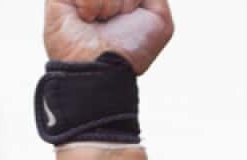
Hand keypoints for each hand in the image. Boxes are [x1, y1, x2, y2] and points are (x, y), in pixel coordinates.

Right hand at [44, 0, 173, 75]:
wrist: (103, 66)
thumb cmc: (131, 48)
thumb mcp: (159, 19)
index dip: (131, 1)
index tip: (129, 14)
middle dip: (124, 1)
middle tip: (117, 18)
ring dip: (109, 4)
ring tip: (101, 20)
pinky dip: (91, 4)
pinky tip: (87, 18)